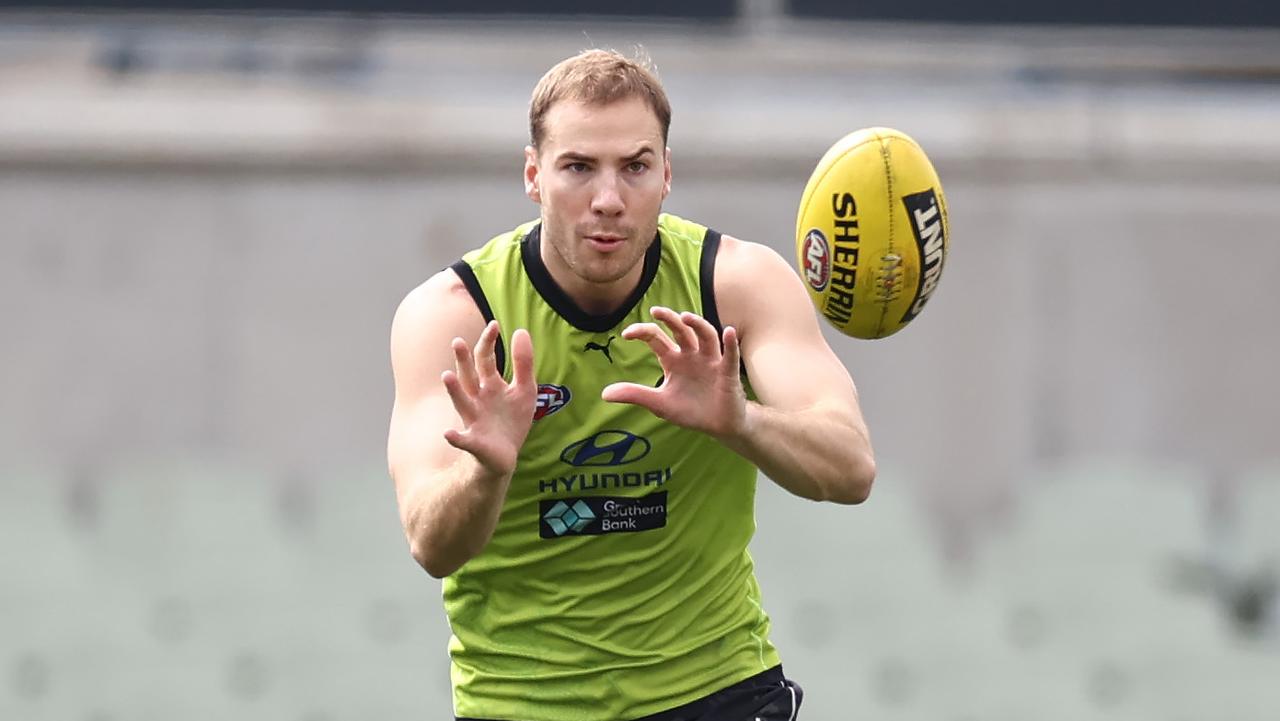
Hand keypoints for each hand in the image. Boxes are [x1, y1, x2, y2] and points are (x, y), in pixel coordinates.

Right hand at [441, 321, 535, 476]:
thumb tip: (520, 330)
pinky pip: (463, 439)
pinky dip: (455, 437)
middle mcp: (477, 399)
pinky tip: (448, 433)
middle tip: (458, 341)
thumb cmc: (512, 420)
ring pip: (462, 402)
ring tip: (446, 376)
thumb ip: (523, 362)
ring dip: (454, 390)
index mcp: (490, 385)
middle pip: (469, 376)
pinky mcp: (475, 442)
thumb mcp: (524, 389)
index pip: (486, 359)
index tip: (494, 324)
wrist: (506, 456)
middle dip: (463, 360)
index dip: (488, 342)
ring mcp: (473, 419)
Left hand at [601, 306, 745, 438]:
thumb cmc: (689, 410)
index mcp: (673, 360)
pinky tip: (729, 331)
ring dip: (698, 324)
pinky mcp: (727, 372)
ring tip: (686, 317)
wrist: (717, 426)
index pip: (656, 339)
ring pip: (706, 336)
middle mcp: (691, 355)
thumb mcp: (659, 403)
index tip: (626, 334)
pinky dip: (731, 344)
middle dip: (669, 319)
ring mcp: (710, 361)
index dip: (642, 332)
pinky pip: (730, 355)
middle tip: (656, 310)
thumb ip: (635, 395)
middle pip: (681, 330)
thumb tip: (604, 394)